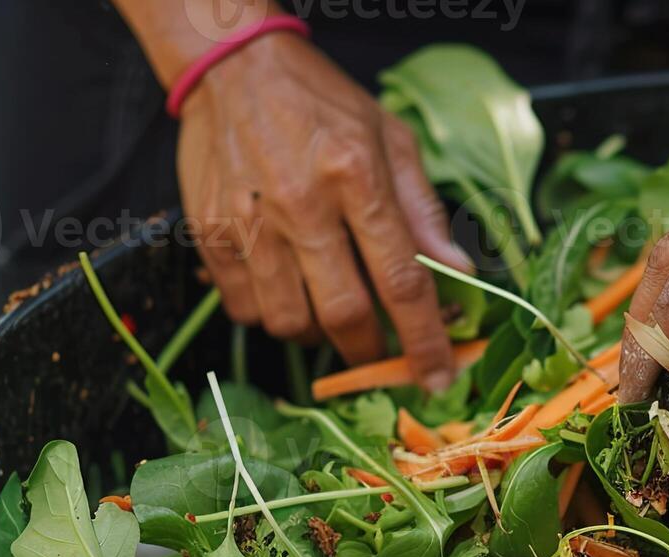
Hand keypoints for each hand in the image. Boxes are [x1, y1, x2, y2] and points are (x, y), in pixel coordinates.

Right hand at [176, 33, 471, 379]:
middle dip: (370, 352)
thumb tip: (459, 272)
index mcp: (356, 175)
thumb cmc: (323, 103)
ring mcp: (248, 221)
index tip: (437, 377)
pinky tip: (287, 290)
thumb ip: (425, 211)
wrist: (234, 67)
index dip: (424, 340)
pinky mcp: (209, 232)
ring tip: (330, 312)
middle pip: (344, 313)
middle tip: (381, 356)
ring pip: (289, 321)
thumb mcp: (391, 139)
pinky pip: (244, 308)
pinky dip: (271, 316)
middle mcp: (301, 202)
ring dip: (319, 336)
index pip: (401, 279)